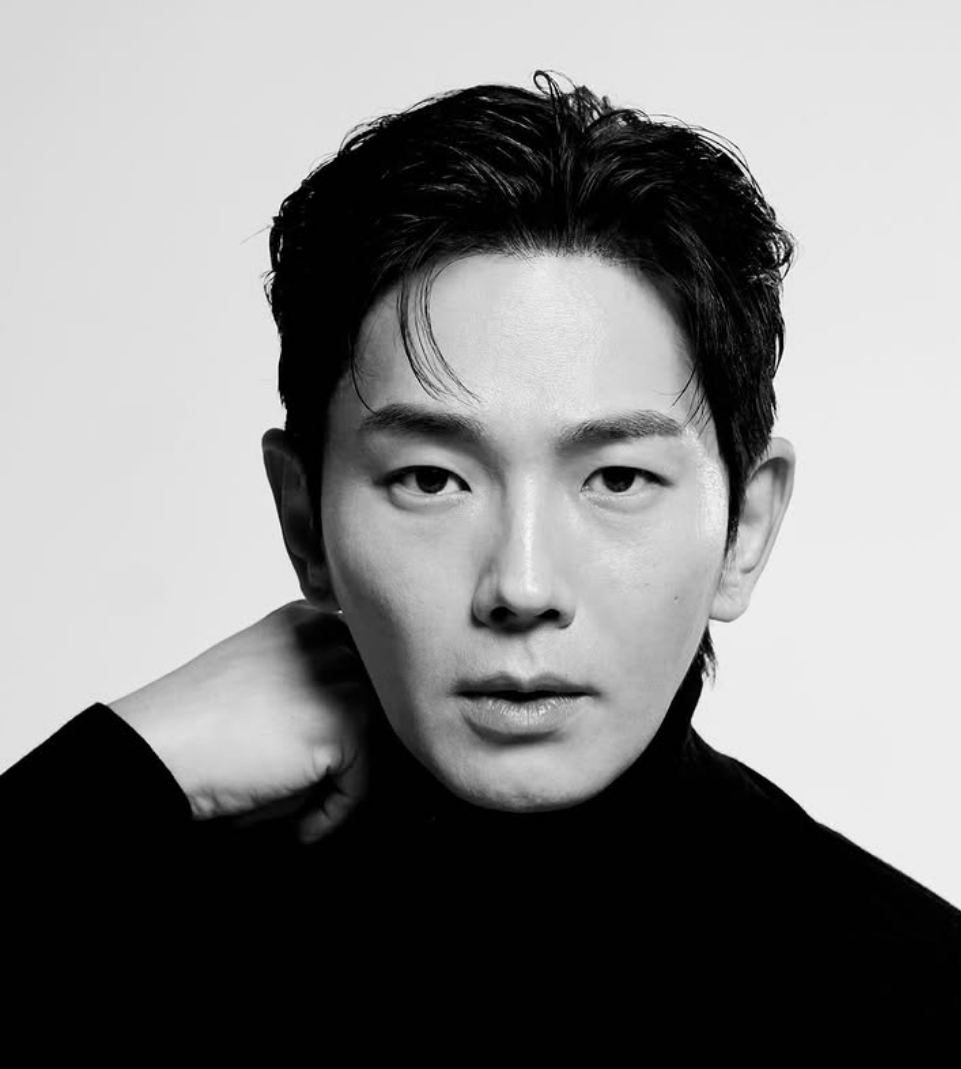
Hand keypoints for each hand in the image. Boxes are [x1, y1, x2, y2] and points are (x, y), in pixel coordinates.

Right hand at [109, 601, 374, 842]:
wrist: (156, 748)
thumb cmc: (191, 725)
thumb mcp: (258, 676)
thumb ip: (309, 680)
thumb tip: (364, 723)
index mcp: (299, 621)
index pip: (360, 660)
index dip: (348, 710)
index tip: (328, 751)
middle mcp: (321, 638)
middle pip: (377, 693)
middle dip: (356, 742)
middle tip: (327, 784)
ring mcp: (334, 678)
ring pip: (376, 733)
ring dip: (347, 775)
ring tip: (306, 805)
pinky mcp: (340, 722)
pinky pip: (362, 778)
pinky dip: (335, 812)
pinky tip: (301, 828)